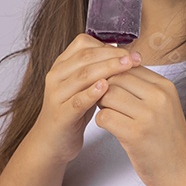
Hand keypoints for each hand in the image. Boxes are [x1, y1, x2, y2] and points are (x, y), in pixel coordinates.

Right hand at [30, 34, 139, 164]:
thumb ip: (97, 69)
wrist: (51, 142)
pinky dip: (92, 92)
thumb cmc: (73, 111)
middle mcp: (56, 76)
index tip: (129, 51)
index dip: (108, 45)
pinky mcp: (61, 115)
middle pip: (86, 57)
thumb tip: (123, 53)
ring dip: (107, 69)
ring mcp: (57, 95)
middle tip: (135, 58)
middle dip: (113, 55)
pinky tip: (106, 88)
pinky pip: (77, 101)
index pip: (83, 44)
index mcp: (62, 65)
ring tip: (127, 67)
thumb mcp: (83, 85)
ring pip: (83, 75)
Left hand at [95, 63, 185, 185]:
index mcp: (165, 86)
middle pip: (116, 78)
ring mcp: (148, 116)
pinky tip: (110, 128)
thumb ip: (142, 87)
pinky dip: (101, 121)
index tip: (108, 86)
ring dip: (101, 105)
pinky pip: (105, 117)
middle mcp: (159, 97)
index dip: (113, 74)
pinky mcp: (136, 135)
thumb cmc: (167, 138)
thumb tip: (113, 67)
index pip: (128, 66)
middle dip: (103, 88)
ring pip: (107, 95)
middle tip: (104, 102)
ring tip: (109, 114)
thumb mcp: (163, 105)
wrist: (182, 171)